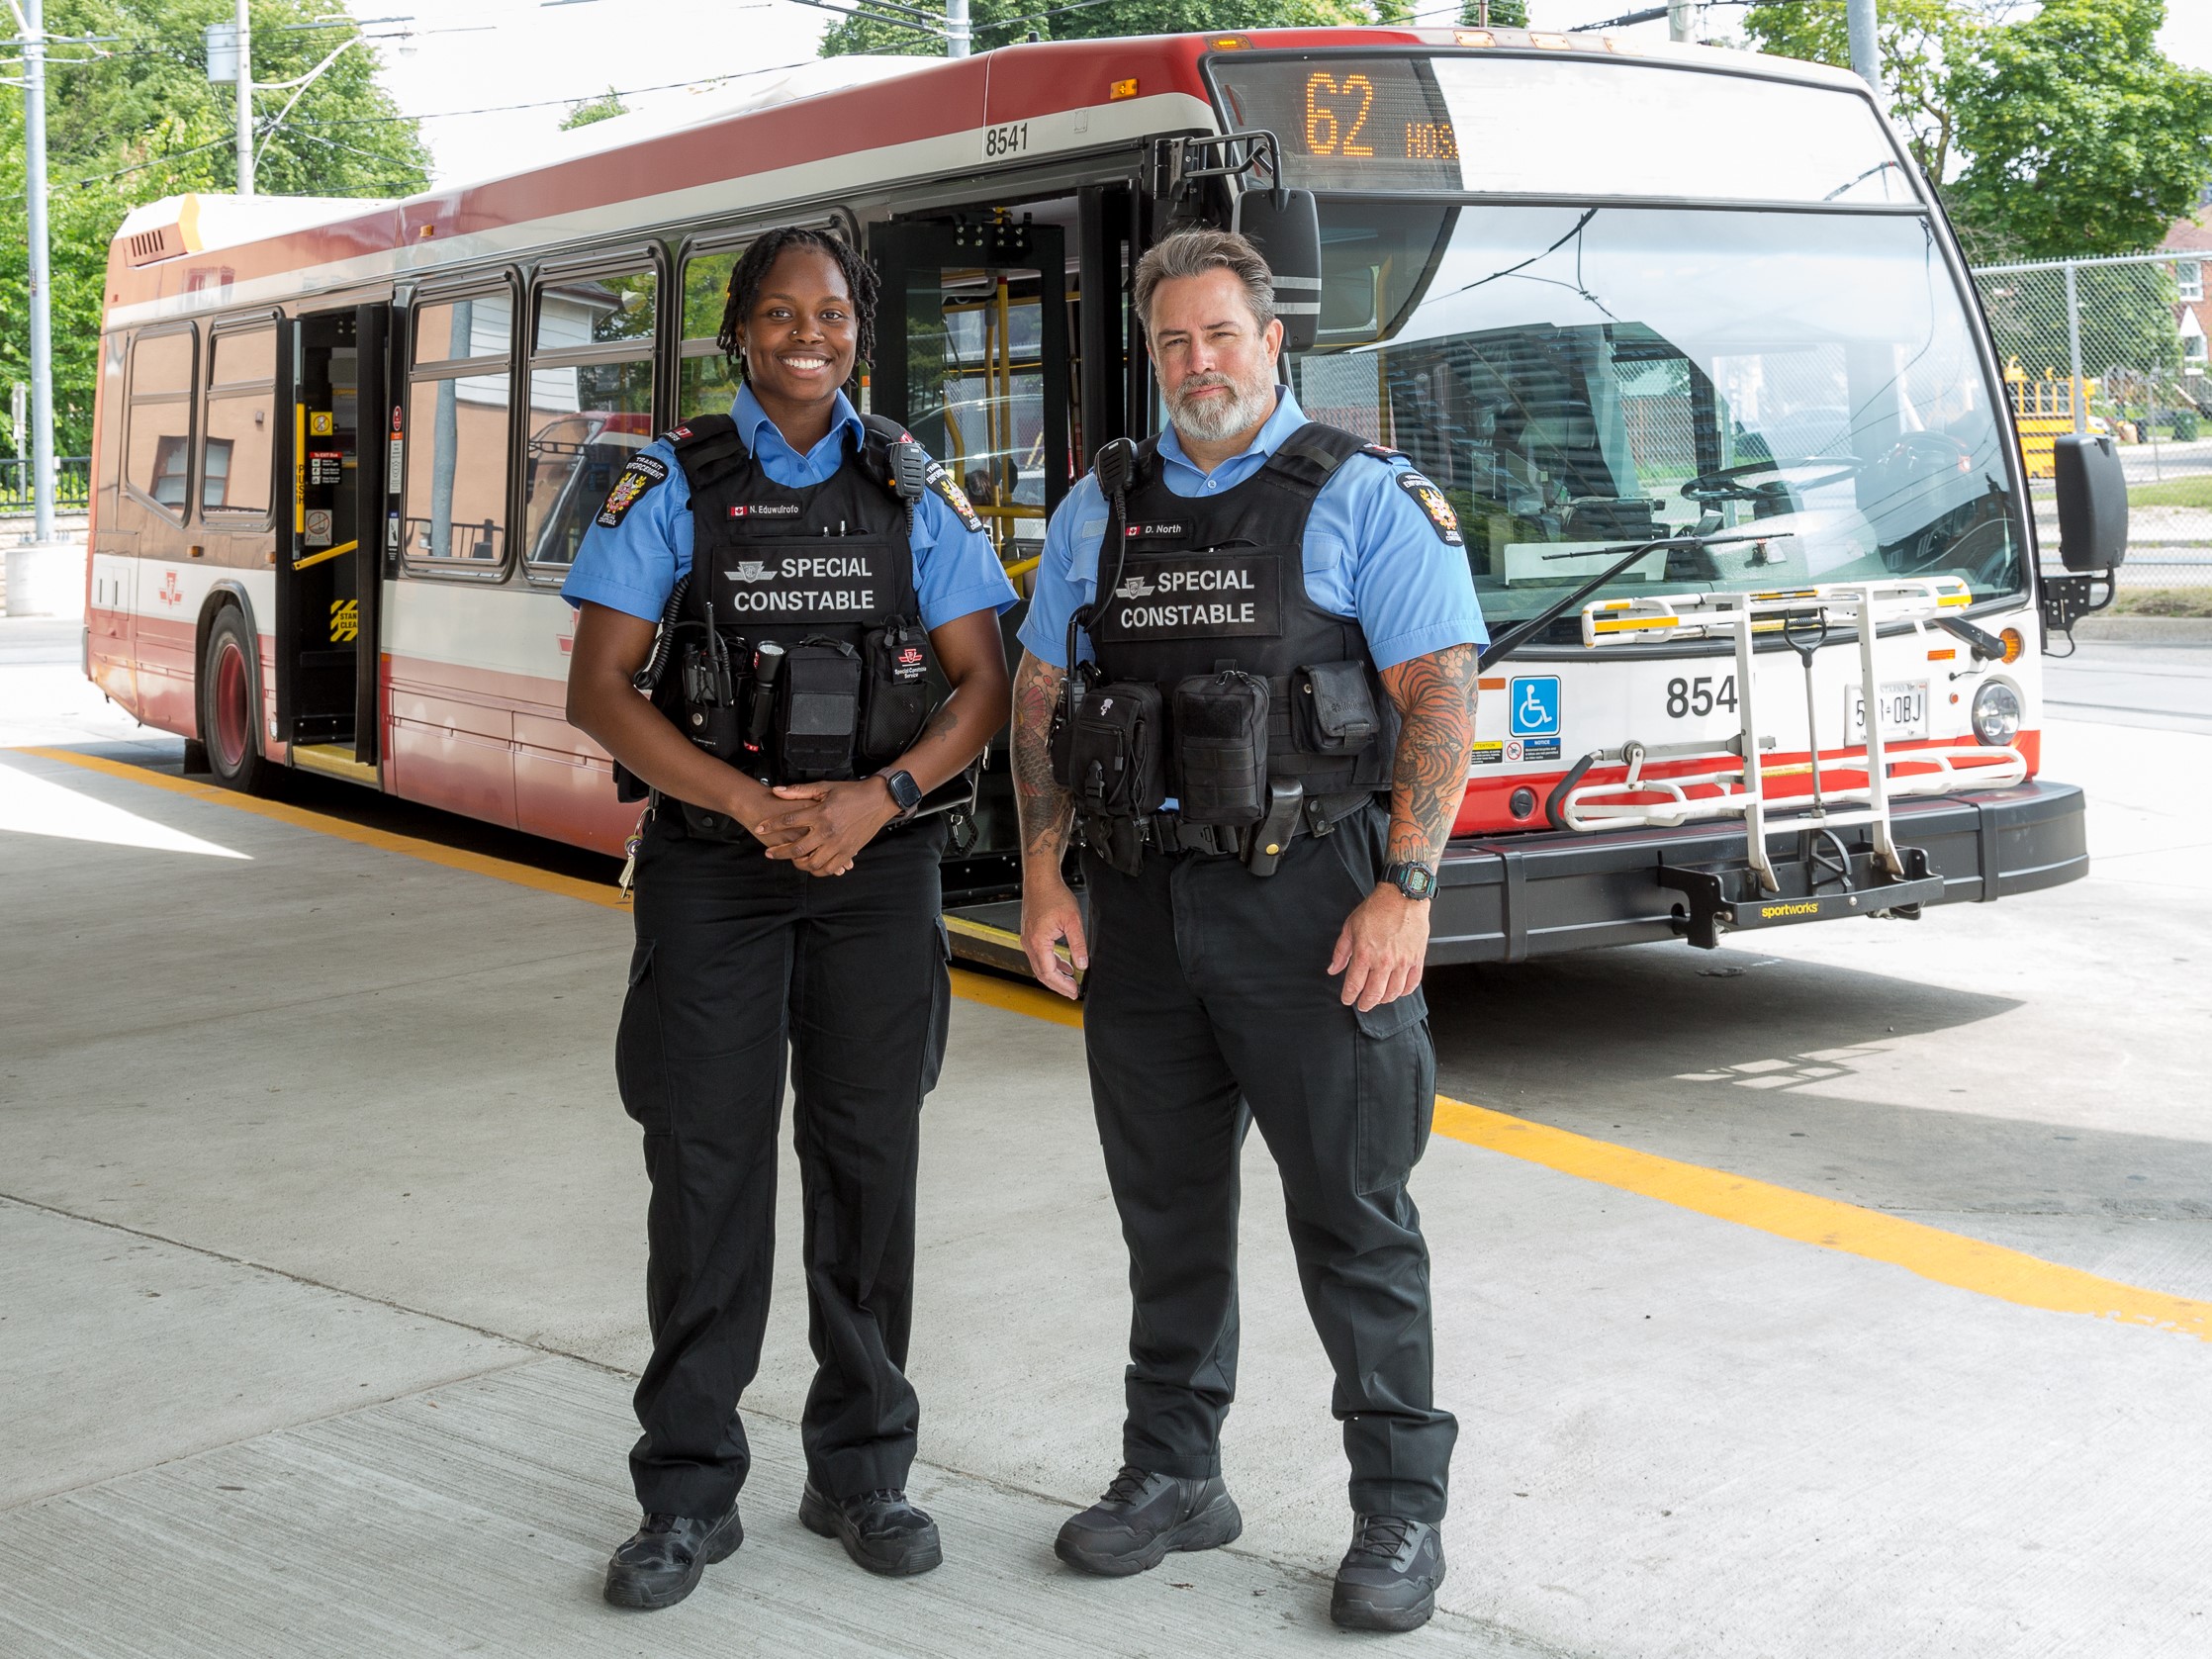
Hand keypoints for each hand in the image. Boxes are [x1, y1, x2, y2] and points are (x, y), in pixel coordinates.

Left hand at [754, 779, 896, 875]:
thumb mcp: (824, 787)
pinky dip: (817, 870)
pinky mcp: (848, 852)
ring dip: (798, 863)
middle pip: (797, 848)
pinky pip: (829, 869)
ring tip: (791, 859)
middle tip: (769, 853)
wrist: (878, 800)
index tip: (759, 828)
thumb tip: (777, 791)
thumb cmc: (851, 792)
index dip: (771, 825)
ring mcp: (839, 844)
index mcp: (821, 813)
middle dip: (779, 852)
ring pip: (812, 863)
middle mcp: (828, 831)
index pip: (788, 821)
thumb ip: (799, 791)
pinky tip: (811, 865)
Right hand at [1020, 867, 1088, 999]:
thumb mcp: (1073, 921)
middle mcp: (1029, 943)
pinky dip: (1052, 963)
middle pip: (1042, 973)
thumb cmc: (1053, 895)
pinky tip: (1064, 964)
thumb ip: (1078, 945)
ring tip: (1070, 981)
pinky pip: (1039, 955)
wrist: (1040, 879)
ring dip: (1055, 974)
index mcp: (1037, 942)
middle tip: (1072, 992)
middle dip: (1058, 984)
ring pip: (1040, 965)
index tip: (1073, 991)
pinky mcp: (1031, 934)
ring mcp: (1028, 939)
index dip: (1061, 985)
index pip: (1048, 972)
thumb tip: (1083, 964)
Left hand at [1328, 887, 1428, 1012]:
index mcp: (1365, 953)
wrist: (1403, 896)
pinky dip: (1405, 991)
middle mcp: (1384, 961)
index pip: (1354, 984)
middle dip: (1366, 1003)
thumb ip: (1341, 951)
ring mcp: (1402, 961)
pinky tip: (1398, 991)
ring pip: (1393, 992)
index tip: (1347, 999)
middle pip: (1374, 994)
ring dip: (1384, 999)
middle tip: (1363, 1005)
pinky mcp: (1417, 958)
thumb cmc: (1377, 908)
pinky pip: (1412, 983)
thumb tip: (1333, 969)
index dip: (1349, 996)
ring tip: (1379, 998)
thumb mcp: (1350, 927)